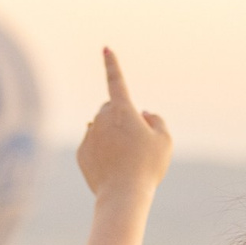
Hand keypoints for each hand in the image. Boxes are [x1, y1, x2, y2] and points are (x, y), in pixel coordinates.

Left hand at [75, 49, 171, 202]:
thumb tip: (142, 114)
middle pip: (111, 109)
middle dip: (121, 117)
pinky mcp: (81, 153)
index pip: (117, 81)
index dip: (112, 64)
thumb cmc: (147, 167)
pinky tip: (113, 168)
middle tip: (137, 140)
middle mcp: (101, 118)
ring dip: (112, 136)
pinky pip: (93, 145)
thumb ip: (156, 120)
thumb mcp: (164, 141)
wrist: (122, 196)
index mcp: (122, 110)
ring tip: (126, 160)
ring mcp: (89, 135)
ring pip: (101, 128)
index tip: (105, 49)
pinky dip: (103, 152)